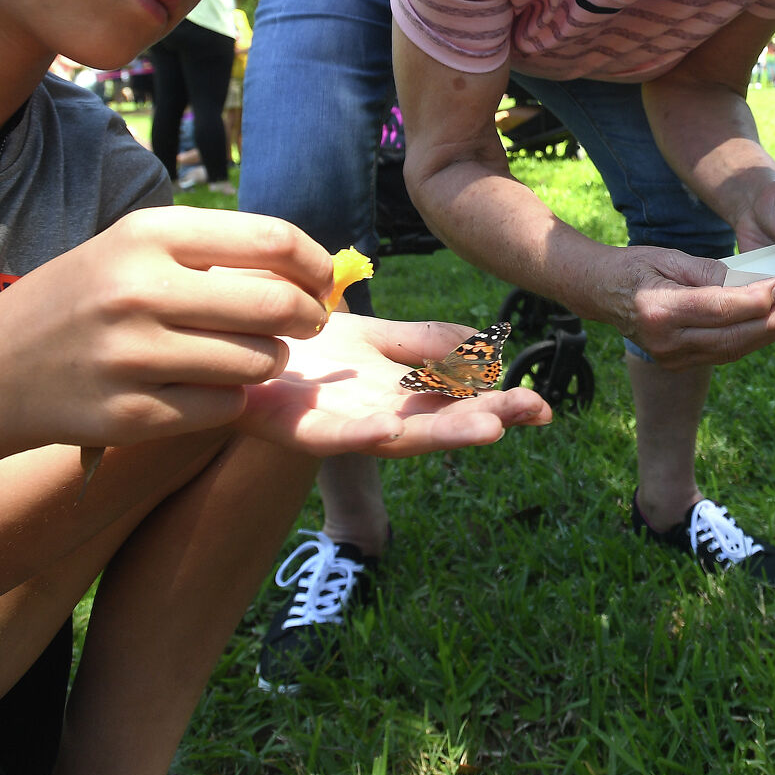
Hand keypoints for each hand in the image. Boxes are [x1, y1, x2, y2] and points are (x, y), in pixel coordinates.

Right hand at [0, 206, 330, 453]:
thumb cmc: (83, 297)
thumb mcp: (133, 247)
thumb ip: (214, 250)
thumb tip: (313, 266)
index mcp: (147, 234)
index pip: (271, 240)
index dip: (316, 263)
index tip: (325, 279)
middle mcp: (138, 291)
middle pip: (276, 307)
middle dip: (307, 318)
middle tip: (306, 323)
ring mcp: (132, 357)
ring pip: (258, 362)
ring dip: (269, 362)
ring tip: (246, 354)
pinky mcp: (129, 416)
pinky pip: (225, 407)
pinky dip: (230, 399)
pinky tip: (204, 387)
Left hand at [239, 313, 552, 455]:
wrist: (229, 338)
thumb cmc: (302, 342)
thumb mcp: (377, 337)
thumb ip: (427, 342)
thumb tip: (487, 348)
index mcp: (397, 395)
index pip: (459, 403)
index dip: (500, 405)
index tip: (545, 409)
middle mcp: (373, 415)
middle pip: (437, 423)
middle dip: (484, 420)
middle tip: (531, 415)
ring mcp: (336, 424)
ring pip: (396, 436)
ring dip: (441, 434)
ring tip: (487, 429)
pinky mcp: (294, 426)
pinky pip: (332, 437)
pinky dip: (363, 433)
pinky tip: (390, 427)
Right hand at [587, 245, 774, 369]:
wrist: (601, 292)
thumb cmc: (636, 267)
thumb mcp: (669, 258)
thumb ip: (708, 272)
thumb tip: (749, 282)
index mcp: (659, 310)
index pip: (718, 309)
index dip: (754, 300)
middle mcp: (665, 341)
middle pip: (729, 337)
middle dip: (768, 323)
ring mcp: (670, 358)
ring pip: (729, 350)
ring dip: (763, 334)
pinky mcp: (677, 363)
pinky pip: (720, 353)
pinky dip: (746, 340)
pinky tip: (766, 325)